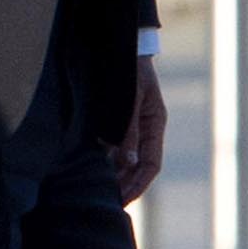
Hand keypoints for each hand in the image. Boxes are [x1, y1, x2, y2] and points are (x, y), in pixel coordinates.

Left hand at [112, 58, 166, 205]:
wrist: (120, 44)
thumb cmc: (129, 67)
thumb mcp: (130, 96)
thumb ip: (128, 128)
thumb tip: (128, 162)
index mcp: (155, 123)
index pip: (152, 165)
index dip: (139, 184)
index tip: (124, 200)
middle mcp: (145, 128)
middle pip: (138, 167)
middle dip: (126, 186)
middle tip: (109, 204)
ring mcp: (131, 125)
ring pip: (125, 160)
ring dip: (114, 176)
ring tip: (99, 193)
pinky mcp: (116, 121)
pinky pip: (112, 147)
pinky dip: (104, 161)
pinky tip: (92, 170)